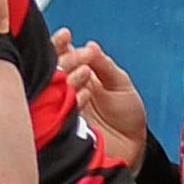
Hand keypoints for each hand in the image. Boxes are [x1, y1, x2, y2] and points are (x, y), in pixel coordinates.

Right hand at [52, 28, 146, 163]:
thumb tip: (90, 45)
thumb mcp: (121, 84)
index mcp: (78, 75)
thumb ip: (104, 65)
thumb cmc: (127, 116)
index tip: (65, 36)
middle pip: (51, 69)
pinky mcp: (61, 126)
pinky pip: (58, 109)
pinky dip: (73, 99)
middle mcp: (65, 90)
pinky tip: (86, 95)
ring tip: (87, 74)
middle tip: (83, 58)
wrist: (132, 148)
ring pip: (51, 87)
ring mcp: (60, 108)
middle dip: (65, 59)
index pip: (60, 55)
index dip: (59, 44)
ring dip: (69, 77)